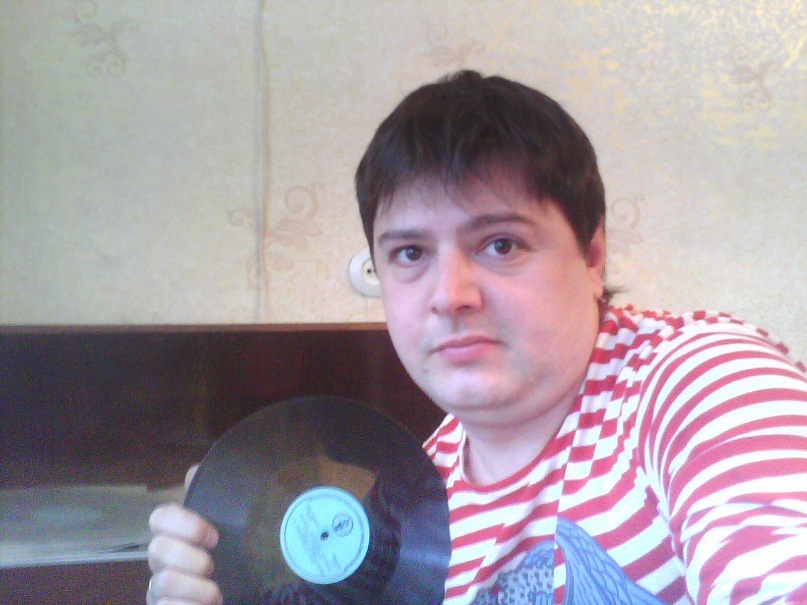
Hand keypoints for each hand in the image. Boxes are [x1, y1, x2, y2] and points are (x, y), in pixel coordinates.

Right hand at [147, 466, 222, 604]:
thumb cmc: (234, 556)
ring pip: (161, 582)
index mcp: (176, 533)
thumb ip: (217, 498)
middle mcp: (162, 558)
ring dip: (194, 589)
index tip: (215, 537)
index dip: (184, 524)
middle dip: (190, 559)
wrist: (242, 592)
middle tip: (214, 566)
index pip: (160, 517)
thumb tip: (194, 471)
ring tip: (216, 593)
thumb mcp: (234, 525)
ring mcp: (159, 586)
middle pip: (157, 550)